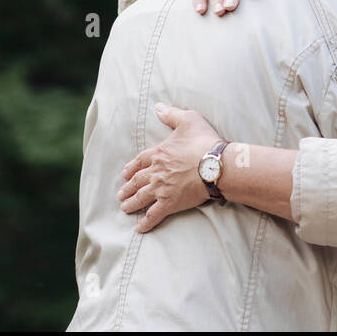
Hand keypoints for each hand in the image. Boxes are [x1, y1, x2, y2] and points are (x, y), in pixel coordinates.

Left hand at [118, 105, 222, 232]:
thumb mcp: (188, 120)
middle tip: (121, 194)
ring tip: (125, 208)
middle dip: (128, 188)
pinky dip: (145, 223)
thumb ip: (171, 114)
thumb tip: (158, 107)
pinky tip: (138, 229)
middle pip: (137, 181)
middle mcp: (156, 172)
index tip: (125, 174)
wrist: (215, 165)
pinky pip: (153, 215)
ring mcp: (161, 188)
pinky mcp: (170, 203)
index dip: (131, 168)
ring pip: (141, 198)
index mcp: (158, 153)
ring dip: (131, 203)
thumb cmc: (204, 142)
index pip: (139, 161)